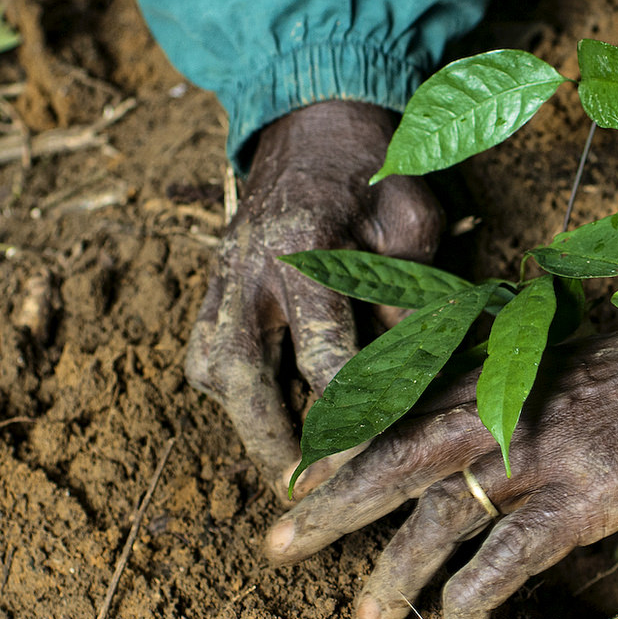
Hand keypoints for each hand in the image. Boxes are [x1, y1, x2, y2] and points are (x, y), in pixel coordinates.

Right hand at [188, 100, 440, 488]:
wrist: (310, 123)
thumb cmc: (372, 174)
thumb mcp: (409, 219)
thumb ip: (408, 292)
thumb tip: (408, 373)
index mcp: (301, 247)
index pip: (323, 353)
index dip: (350, 415)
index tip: (374, 456)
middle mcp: (246, 269)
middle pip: (240, 379)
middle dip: (272, 443)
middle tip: (306, 495)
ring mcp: (219, 281)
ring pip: (214, 373)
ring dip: (250, 428)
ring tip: (293, 476)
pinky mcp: (210, 292)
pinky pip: (208, 360)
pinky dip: (236, 399)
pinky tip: (274, 424)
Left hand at [266, 314, 617, 618]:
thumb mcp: (569, 356)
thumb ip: (513, 385)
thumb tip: (470, 426)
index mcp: (500, 371)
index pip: (400, 407)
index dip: (344, 445)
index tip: (296, 478)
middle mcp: (509, 406)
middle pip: (397, 456)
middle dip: (332, 503)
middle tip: (277, 544)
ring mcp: (549, 448)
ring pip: (445, 511)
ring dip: (396, 568)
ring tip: (364, 617)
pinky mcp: (594, 490)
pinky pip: (517, 551)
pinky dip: (477, 592)